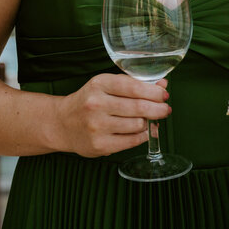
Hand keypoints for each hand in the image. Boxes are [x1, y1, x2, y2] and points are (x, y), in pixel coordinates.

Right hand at [52, 74, 169, 157]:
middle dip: (159, 108)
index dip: (154, 91)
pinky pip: (132, 141)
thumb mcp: (106, 85)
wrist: (63, 124)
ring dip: (149, 122)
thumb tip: (162, 85)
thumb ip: (133, 84)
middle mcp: (96, 104)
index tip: (164, 94)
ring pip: (138, 125)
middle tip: (165, 109)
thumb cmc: (90, 101)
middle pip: (139, 107)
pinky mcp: (100, 145)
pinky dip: (143, 136)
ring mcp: (97, 126)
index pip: (134, 87)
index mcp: (99, 84)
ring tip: (150, 119)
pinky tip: (145, 131)